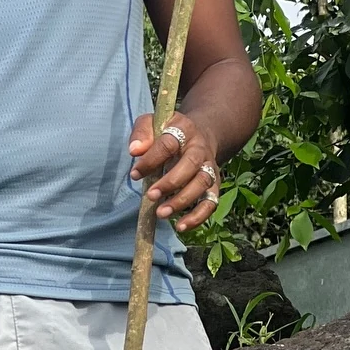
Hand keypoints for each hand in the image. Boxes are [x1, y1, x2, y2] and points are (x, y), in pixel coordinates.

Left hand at [128, 112, 221, 232]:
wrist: (198, 135)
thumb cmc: (167, 132)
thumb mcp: (153, 123)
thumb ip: (142, 133)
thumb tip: (134, 151)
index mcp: (184, 129)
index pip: (169, 143)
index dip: (151, 159)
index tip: (135, 174)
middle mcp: (200, 148)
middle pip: (191, 164)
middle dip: (171, 182)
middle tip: (150, 196)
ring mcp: (210, 166)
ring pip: (203, 183)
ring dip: (183, 200)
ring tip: (161, 213)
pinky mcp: (214, 184)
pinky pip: (211, 202)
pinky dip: (198, 216)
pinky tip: (181, 226)